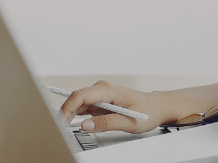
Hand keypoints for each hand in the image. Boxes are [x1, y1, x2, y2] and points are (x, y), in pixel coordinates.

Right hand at [57, 80, 173, 133]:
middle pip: (76, 99)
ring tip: (64, 127)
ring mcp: (100, 94)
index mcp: (108, 90)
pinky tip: (73, 123)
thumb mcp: (129, 122)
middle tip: (60, 129)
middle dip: (65, 113)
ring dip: (70, 114)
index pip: (80, 96)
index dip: (68, 109)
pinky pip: (83, 106)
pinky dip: (76, 115)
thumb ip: (107, 123)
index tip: (62, 122)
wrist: (157, 106)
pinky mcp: (100, 100)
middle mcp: (102, 89)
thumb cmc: (148, 111)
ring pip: (78, 103)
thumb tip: (86, 125)